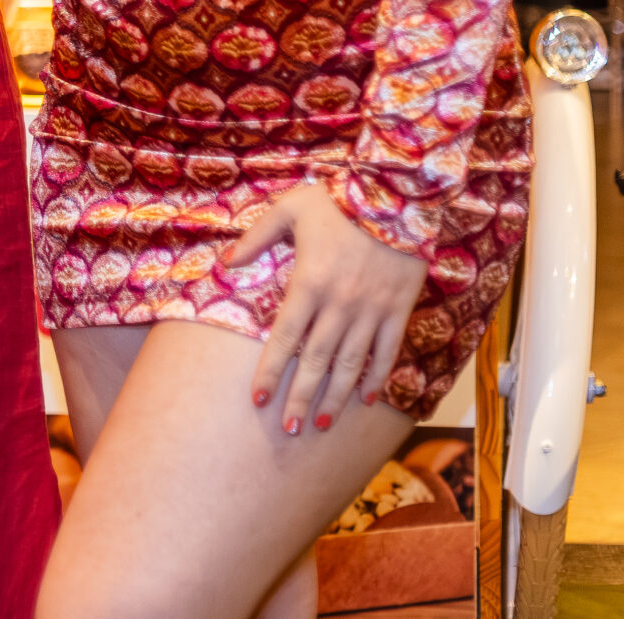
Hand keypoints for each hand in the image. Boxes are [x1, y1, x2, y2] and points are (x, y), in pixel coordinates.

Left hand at [227, 182, 427, 435]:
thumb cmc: (336, 201)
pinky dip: (378, 377)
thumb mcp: (288, 209)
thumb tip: (225, 263)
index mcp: (308, 283)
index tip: (258, 401)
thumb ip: (256, 238)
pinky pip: (387, 352)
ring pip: (350, 364)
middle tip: (289, 428)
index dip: (271, 372)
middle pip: (315, 361)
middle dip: (299, 397)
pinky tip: (367, 399)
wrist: (395, 195)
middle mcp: (339, 305)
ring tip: (319, 423)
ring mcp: (371, 311)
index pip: (284, 339)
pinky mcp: (398, 310)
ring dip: (335, 397)